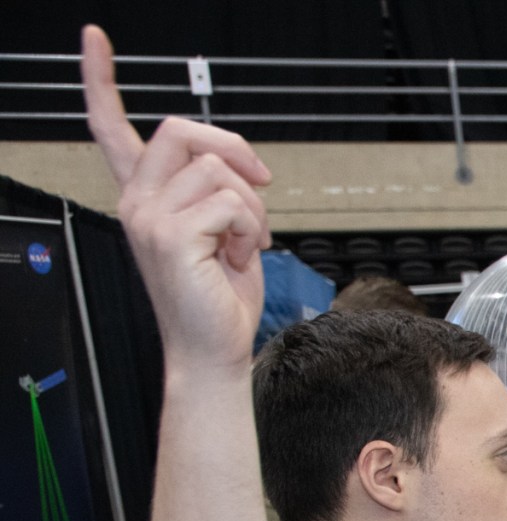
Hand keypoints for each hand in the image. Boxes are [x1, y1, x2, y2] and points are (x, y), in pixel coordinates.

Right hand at [82, 25, 271, 369]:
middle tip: (263, 182)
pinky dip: (252, 229)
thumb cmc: (218, 295)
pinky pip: (232, 202)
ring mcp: (149, 217)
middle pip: (182, 129)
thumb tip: (240, 160)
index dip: (101, 80)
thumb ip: (217, 188)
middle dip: (235, 149)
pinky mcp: (172, 235)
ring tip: (244, 242)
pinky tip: (239, 256)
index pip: (111, 127)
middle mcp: (137, 200)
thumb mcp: (221, 229)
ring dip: (253, 206)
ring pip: (219, 170)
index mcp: (144, 194)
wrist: (212, 347)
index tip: (94, 38)